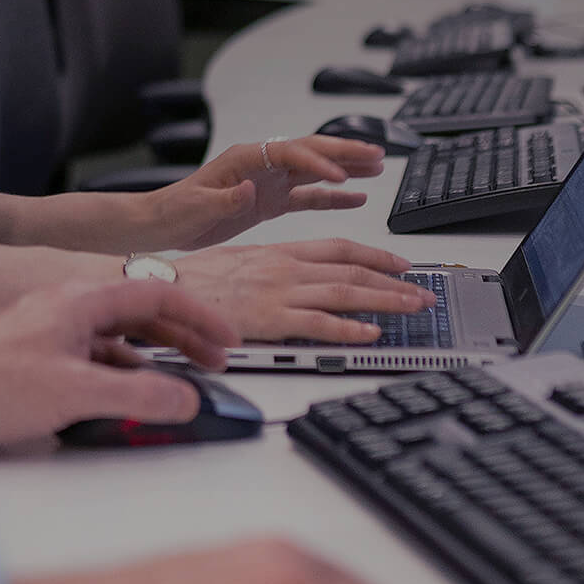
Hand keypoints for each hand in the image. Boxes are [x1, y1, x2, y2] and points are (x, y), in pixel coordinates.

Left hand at [0, 280, 239, 455]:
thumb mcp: (75, 392)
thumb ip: (137, 396)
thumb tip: (183, 399)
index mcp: (81, 301)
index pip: (157, 294)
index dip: (200, 315)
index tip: (227, 337)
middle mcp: (67, 308)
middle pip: (142, 314)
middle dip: (184, 337)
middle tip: (215, 360)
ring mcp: (52, 332)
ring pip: (119, 337)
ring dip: (155, 357)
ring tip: (182, 380)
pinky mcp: (38, 357)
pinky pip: (95, 358)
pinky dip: (123, 372)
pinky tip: (129, 395)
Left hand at [149, 136, 388, 247]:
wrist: (163, 224)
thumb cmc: (175, 211)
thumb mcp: (198, 206)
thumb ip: (226, 198)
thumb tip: (250, 188)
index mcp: (245, 159)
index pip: (291, 153)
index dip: (317, 163)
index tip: (341, 176)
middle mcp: (261, 165)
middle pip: (311, 152)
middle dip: (345, 152)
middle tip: (377, 155)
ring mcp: (269, 182)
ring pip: (316, 170)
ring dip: (347, 168)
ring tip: (379, 168)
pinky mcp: (271, 201)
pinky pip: (309, 196)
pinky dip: (333, 197)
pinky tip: (357, 198)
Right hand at [159, 239, 426, 343]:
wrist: (160, 286)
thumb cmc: (190, 279)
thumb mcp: (236, 262)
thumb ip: (268, 268)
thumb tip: (288, 279)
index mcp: (279, 253)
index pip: (340, 249)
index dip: (376, 256)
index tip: (401, 265)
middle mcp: (286, 268)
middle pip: (352, 271)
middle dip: (394, 281)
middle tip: (423, 292)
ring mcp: (280, 292)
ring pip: (346, 293)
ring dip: (386, 301)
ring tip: (413, 309)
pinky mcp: (270, 319)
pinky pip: (319, 324)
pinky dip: (349, 329)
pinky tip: (371, 335)